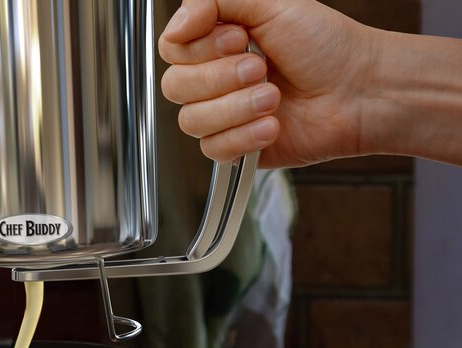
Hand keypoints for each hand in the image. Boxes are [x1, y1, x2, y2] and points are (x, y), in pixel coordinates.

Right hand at [158, 0, 378, 166]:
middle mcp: (215, 79)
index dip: (198, 47)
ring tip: (273, 98)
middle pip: (174, 87)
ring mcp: (223, 116)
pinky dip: (245, 137)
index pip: (172, 48)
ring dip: (236, 108)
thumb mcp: (272, 3)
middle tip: (260, 68)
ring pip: (192, 121)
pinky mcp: (235, 148)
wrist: (358, 93)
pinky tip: (272, 126)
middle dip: (220, 78)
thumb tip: (177, 24)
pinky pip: (214, 150)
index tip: (237, 39)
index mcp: (217, 41)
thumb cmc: (326, 47)